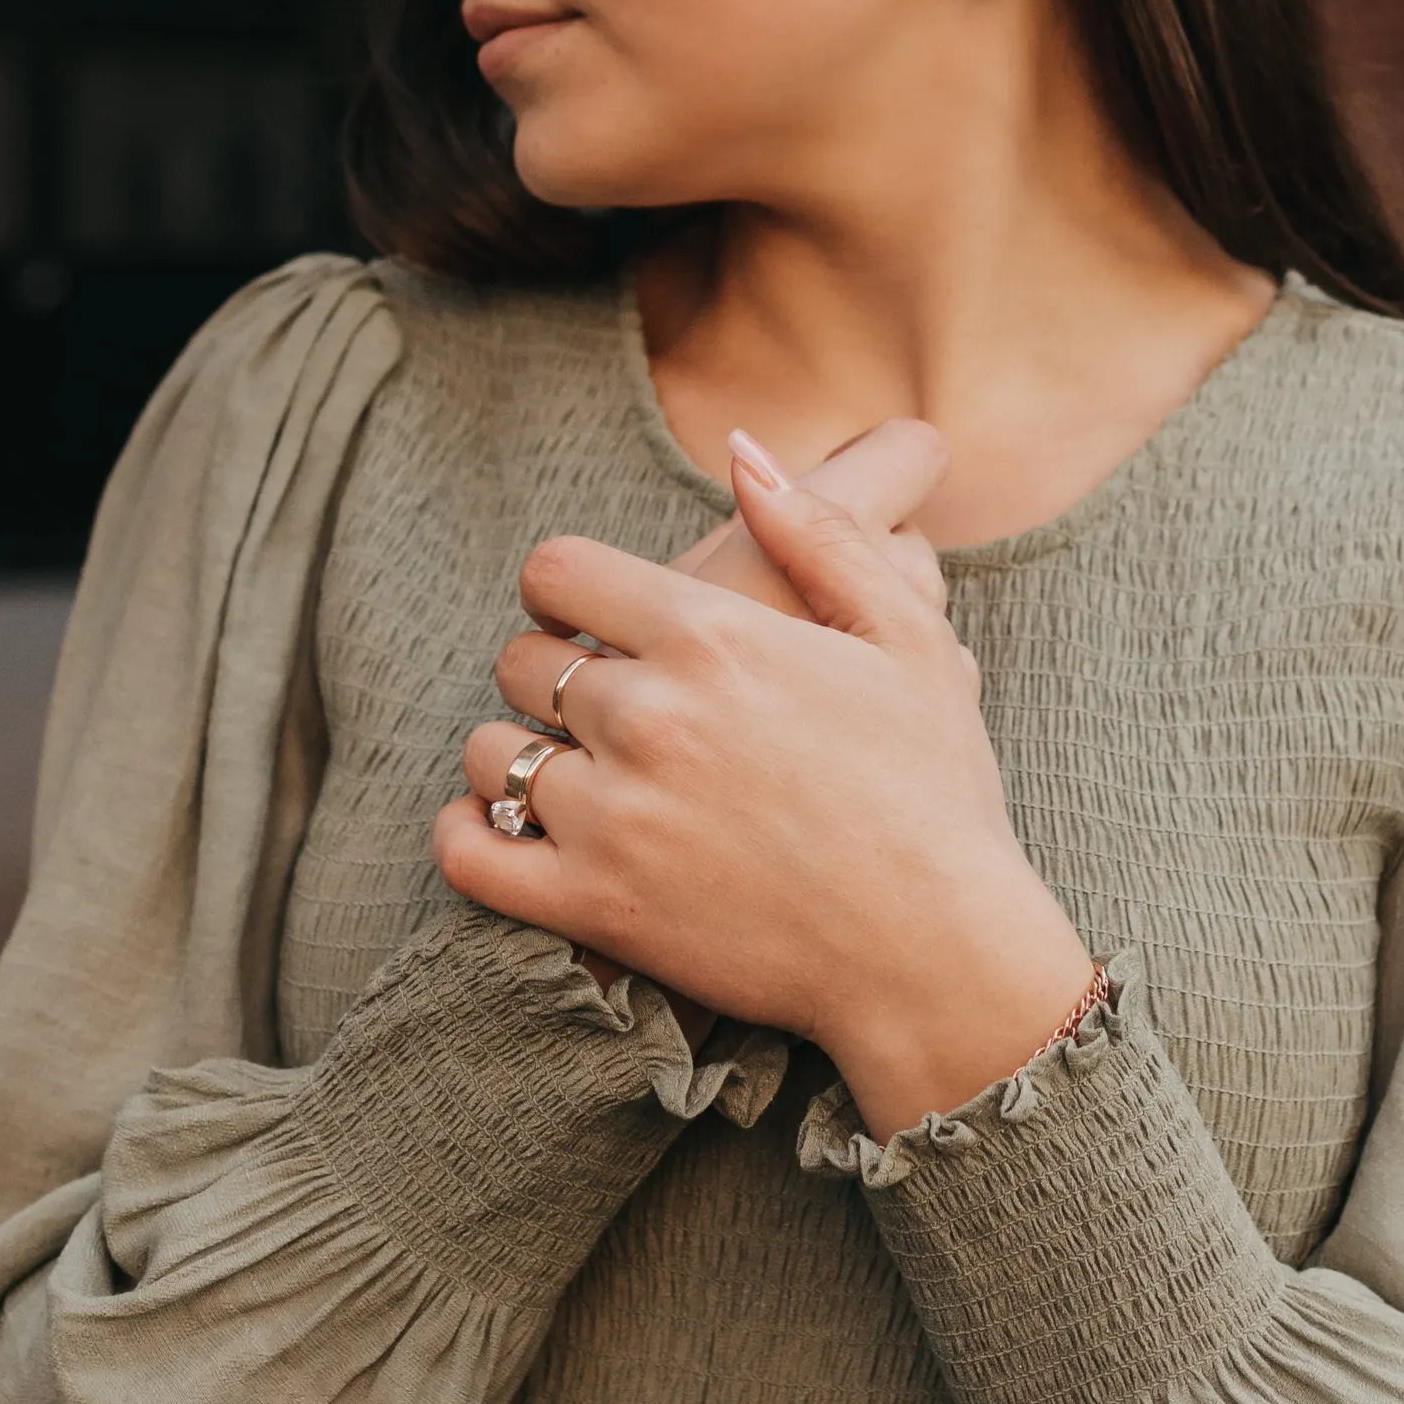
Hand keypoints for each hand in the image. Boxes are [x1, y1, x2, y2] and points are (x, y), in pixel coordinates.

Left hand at [437, 438, 1091, 1138]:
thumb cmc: (932, 790)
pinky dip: (470, 836)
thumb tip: (741, 451)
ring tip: (567, 772)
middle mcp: (647, 714)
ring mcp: (613, 814)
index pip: (558, 570)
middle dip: (549, 670)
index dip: (567, 587)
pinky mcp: (595, 905)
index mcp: (712, 636)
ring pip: (489, 750)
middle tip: (597, 704)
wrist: (934, 953)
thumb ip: (818, 533)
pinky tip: (506, 830)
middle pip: (520, 658)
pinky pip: (470, 853)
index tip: (592, 616)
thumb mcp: (904, 639)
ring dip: (516, 753)